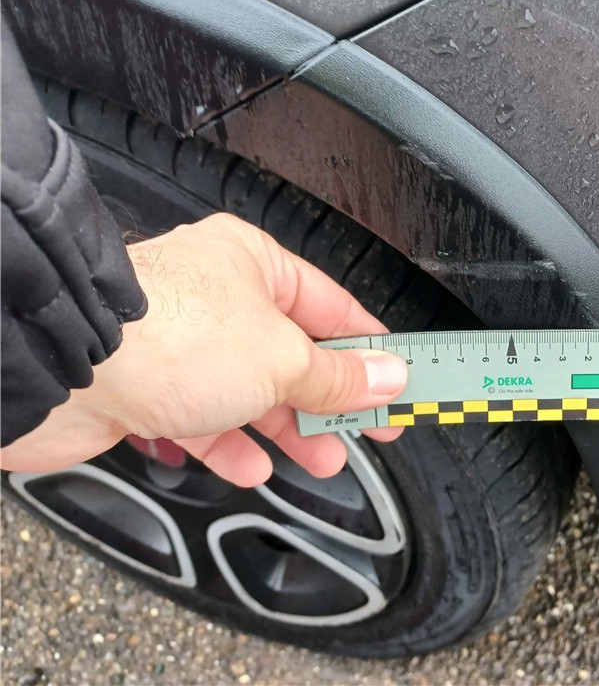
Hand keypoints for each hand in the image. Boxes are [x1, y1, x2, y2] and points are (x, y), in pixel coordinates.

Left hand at [0, 213, 407, 486]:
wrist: (64, 366)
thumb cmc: (167, 335)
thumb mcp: (281, 358)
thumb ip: (336, 376)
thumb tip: (387, 377)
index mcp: (255, 265)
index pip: (333, 309)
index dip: (371, 351)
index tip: (400, 382)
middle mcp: (218, 298)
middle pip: (294, 354)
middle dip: (331, 399)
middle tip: (369, 430)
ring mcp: (181, 344)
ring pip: (251, 391)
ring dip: (288, 429)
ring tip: (320, 458)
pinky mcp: (148, 387)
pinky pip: (203, 419)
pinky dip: (231, 444)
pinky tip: (250, 466)